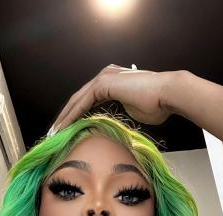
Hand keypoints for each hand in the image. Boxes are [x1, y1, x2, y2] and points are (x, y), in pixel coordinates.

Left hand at [49, 64, 173, 134]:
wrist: (168, 95)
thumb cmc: (157, 105)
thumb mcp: (133, 111)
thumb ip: (120, 112)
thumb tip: (114, 122)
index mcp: (112, 81)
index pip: (88, 100)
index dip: (76, 115)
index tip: (68, 130)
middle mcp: (105, 75)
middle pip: (78, 99)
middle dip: (65, 117)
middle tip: (54, 133)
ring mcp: (104, 77)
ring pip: (77, 100)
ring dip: (65, 117)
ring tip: (55, 133)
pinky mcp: (103, 82)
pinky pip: (82, 102)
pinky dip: (72, 115)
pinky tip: (64, 127)